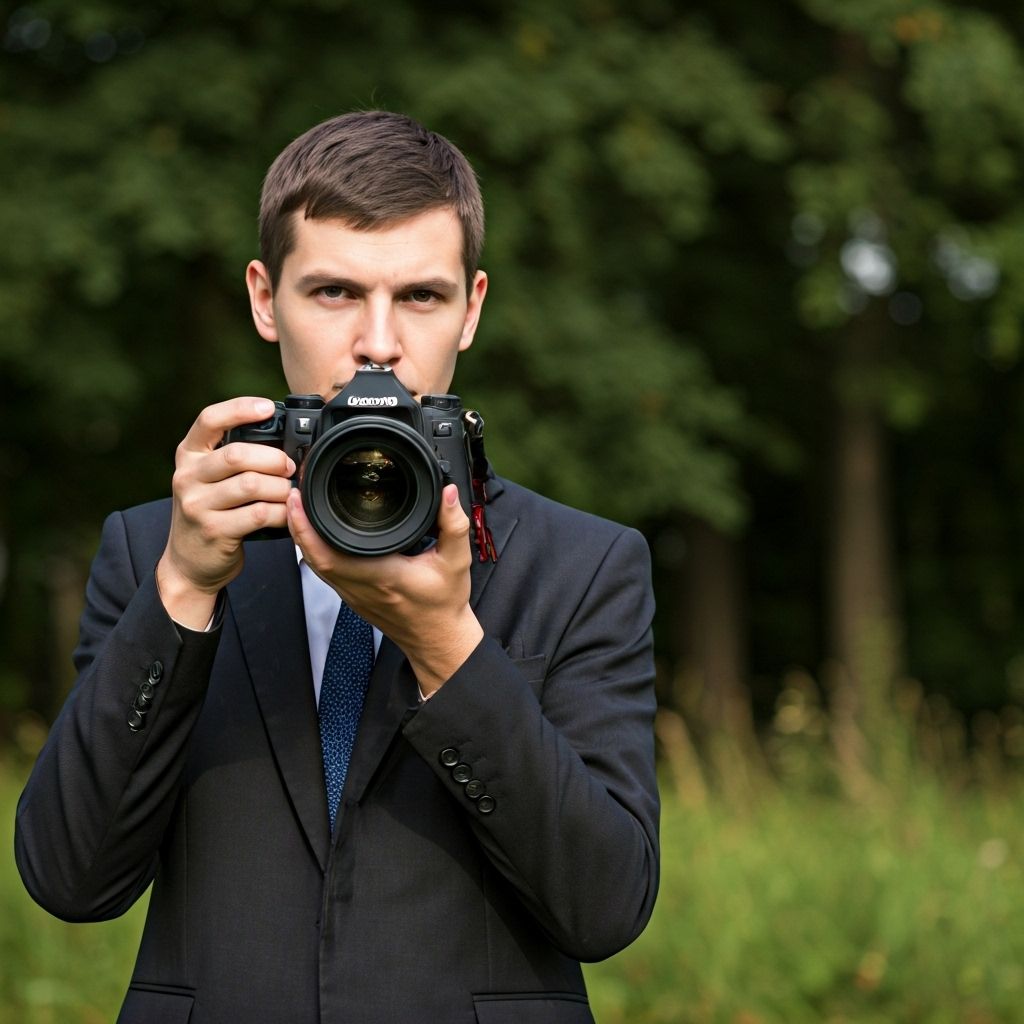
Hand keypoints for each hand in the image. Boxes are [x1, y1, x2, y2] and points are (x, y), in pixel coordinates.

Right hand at [156, 397, 295, 628]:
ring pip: (251, 485)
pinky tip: (286, 512)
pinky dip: (281, 512)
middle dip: (273, 458)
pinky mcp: (214, 530)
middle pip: (236, 455)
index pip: (209, 420)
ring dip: (280, 487)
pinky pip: (258, 514)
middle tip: (290, 467)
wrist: (188, 563)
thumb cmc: (208, 513)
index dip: (240, 409)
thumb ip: (232, 458)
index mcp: (188, 455)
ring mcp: (197, 505)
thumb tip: (283, 442)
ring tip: (290, 492)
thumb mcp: (208, 479)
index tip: (267, 407)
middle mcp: (187, 476)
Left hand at [288, 483, 483, 694]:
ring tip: (297, 509)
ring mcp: (354, 596)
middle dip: (298, 525)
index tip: (302, 500)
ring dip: (302, 538)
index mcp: (384, 576)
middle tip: (294, 495)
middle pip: (314, 558)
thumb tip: (449, 494)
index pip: (333, 554)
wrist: (438, 638)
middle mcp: (363, 587)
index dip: (309, 529)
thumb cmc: (444, 604)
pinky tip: (312, 535)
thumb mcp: (457, 561)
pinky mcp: (353, 598)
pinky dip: (312, 551)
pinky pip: (324, 573)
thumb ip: (454, 525)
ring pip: (315, 566)